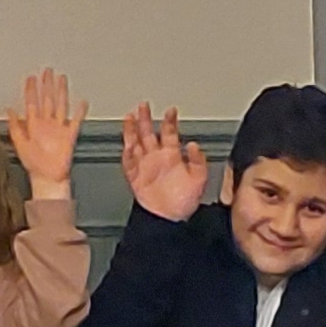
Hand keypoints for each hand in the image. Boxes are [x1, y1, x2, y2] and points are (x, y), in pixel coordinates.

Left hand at [10, 70, 79, 196]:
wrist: (47, 179)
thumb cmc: (34, 164)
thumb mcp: (19, 144)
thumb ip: (14, 126)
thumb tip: (9, 110)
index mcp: (34, 125)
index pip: (32, 102)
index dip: (31, 90)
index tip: (31, 78)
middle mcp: (47, 124)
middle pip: (47, 99)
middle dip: (47, 85)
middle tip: (47, 71)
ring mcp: (59, 129)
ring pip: (60, 105)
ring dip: (61, 92)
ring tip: (61, 79)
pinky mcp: (69, 136)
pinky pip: (76, 121)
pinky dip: (80, 112)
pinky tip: (82, 102)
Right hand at [118, 102, 212, 223]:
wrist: (169, 220)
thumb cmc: (184, 203)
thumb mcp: (199, 180)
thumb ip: (198, 162)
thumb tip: (193, 145)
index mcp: (172, 156)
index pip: (170, 133)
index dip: (170, 121)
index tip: (171, 110)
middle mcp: (157, 159)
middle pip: (149, 133)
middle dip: (146, 119)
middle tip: (144, 106)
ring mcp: (145, 166)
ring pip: (136, 143)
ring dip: (132, 130)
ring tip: (130, 117)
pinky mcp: (135, 177)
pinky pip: (128, 162)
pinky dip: (127, 152)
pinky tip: (126, 143)